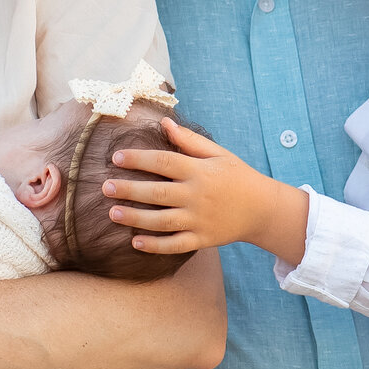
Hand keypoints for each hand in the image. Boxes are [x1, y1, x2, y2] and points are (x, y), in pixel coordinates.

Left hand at [101, 121, 311, 261]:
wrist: (263, 209)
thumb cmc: (237, 176)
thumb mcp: (218, 153)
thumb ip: (190, 141)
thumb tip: (164, 122)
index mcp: (200, 171)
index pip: (164, 162)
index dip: (139, 159)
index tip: (116, 158)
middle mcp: (198, 196)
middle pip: (157, 193)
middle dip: (129, 190)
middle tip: (105, 187)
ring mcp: (200, 220)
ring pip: (162, 221)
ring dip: (135, 218)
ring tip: (112, 213)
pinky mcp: (202, 239)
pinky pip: (176, 245)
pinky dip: (156, 246)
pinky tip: (136, 242)